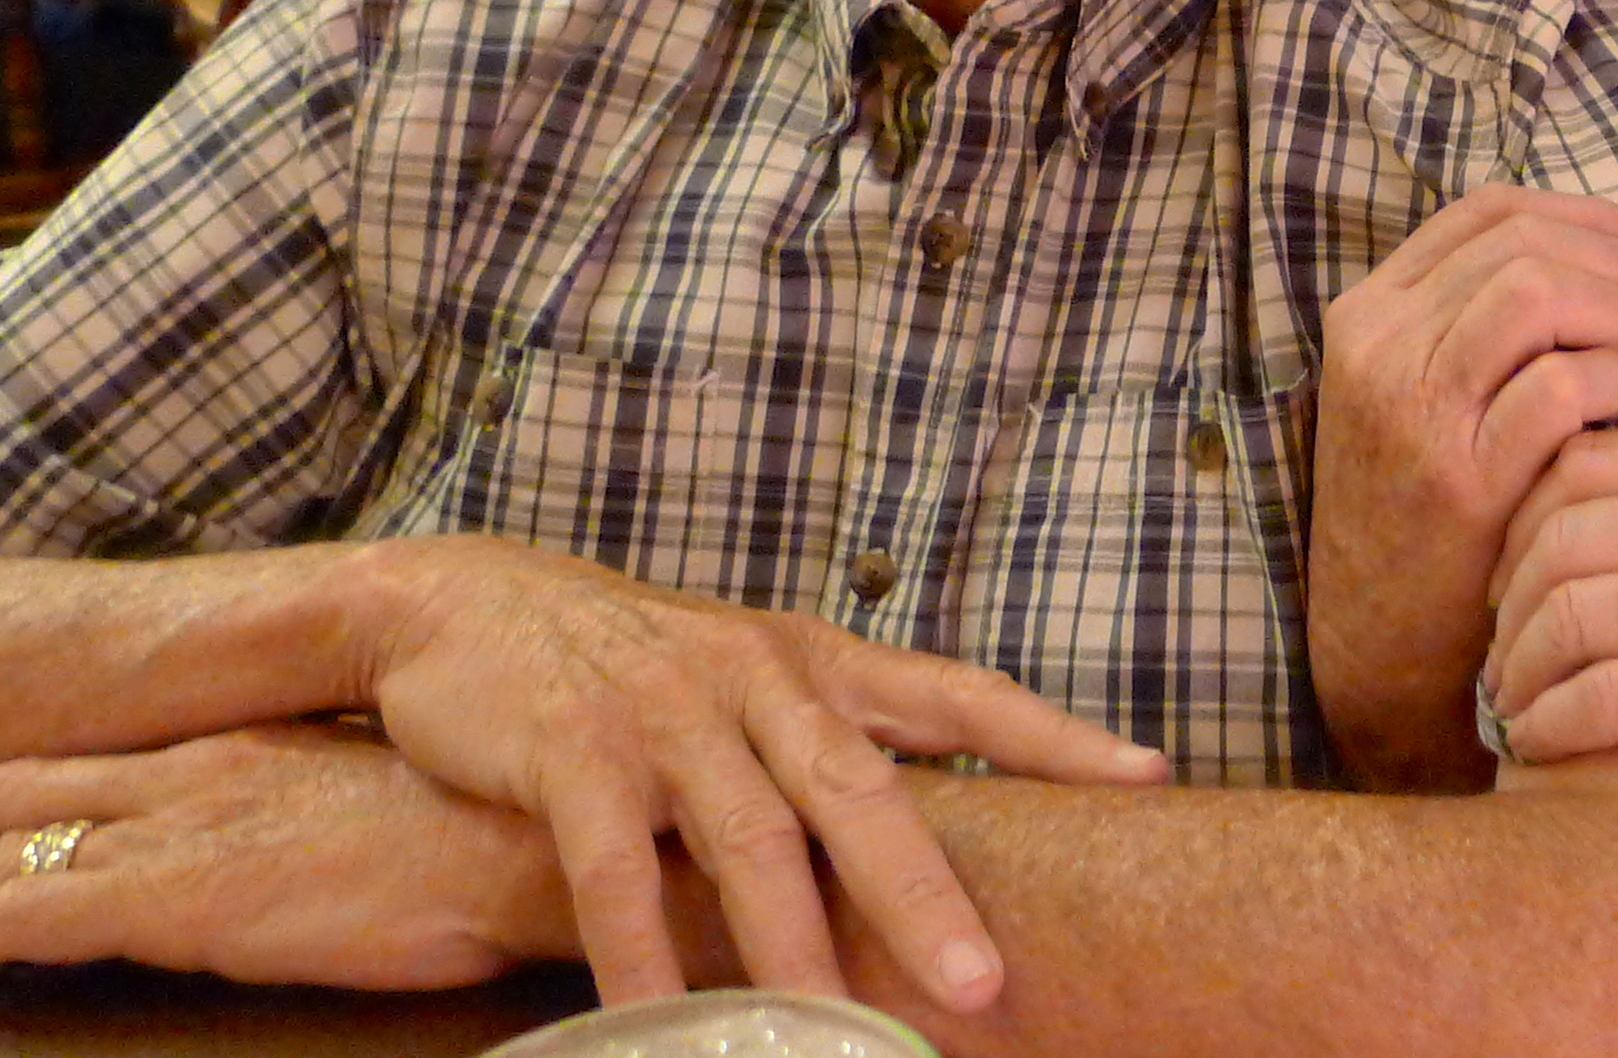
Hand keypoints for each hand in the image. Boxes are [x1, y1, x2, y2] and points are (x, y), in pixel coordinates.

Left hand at [0, 724, 567, 987]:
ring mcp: (170, 835)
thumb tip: (296, 847)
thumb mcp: (376, 810)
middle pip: (19, 799)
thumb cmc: (480, 838)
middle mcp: (186, 779)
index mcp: (236, 755)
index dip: (5, 800)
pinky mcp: (164, 900)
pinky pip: (16, 918)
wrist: (519, 845)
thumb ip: (312, 818)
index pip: (83, 772)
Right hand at [345, 535, 1169, 1010]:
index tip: (1150, 778)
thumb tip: (945, 817)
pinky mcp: (574, 747)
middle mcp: (763, 677)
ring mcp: (670, 710)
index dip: (1057, 736)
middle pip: (865, 792)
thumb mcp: (754, 677)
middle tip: (985, 985)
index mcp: (822, 660)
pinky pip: (615, 870)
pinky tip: (667, 1024)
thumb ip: (837, 739)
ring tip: (831, 1037)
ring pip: (751, 840)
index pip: (965, 695)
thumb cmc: (636, 661)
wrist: (468, 603)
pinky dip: (643, 954)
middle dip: (927, 895)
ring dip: (794, 949)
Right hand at [1310, 186, 1617, 789]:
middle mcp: (1380, 344)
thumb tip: (1616, 255)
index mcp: (1371, 310)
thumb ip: (1481, 321)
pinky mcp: (1457, 477)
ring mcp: (1412, 408)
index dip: (1587, 213)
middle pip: (1524, 246)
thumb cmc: (1422, 506)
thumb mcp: (1422, 392)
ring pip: (1538, 295)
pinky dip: (1607, 382)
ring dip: (1615, 316)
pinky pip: (1557, 386)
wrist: (1376, 639)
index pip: (1489, 212)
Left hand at [1485, 428, 1617, 894]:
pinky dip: (1555, 724)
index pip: (1592, 460)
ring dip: (1521, 666)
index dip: (1526, 514)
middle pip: (1563, 530)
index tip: (1511, 574)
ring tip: (1513, 707)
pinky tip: (1543, 747)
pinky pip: (1607, 697)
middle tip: (1498, 649)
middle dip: (1507, 595)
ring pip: (1572, 608)